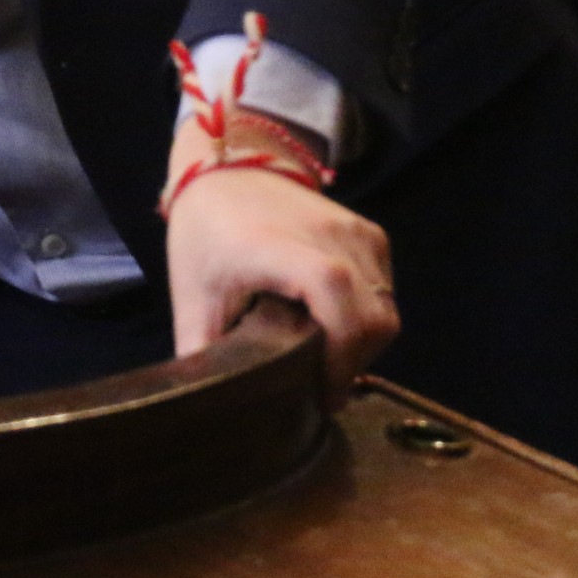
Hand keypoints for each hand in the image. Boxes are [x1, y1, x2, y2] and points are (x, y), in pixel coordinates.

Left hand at [163, 160, 396, 406]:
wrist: (228, 167)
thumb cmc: (205, 233)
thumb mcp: (192, 297)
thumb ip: (203, 355)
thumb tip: (206, 409)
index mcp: (277, 247)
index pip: (333, 292)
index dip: (338, 353)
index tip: (320, 394)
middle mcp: (328, 234)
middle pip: (373, 316)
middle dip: (352, 363)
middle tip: (319, 386)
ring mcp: (355, 230)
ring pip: (385, 309)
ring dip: (362, 344)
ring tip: (324, 358)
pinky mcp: (370, 233)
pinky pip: (385, 291)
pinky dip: (367, 319)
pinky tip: (333, 326)